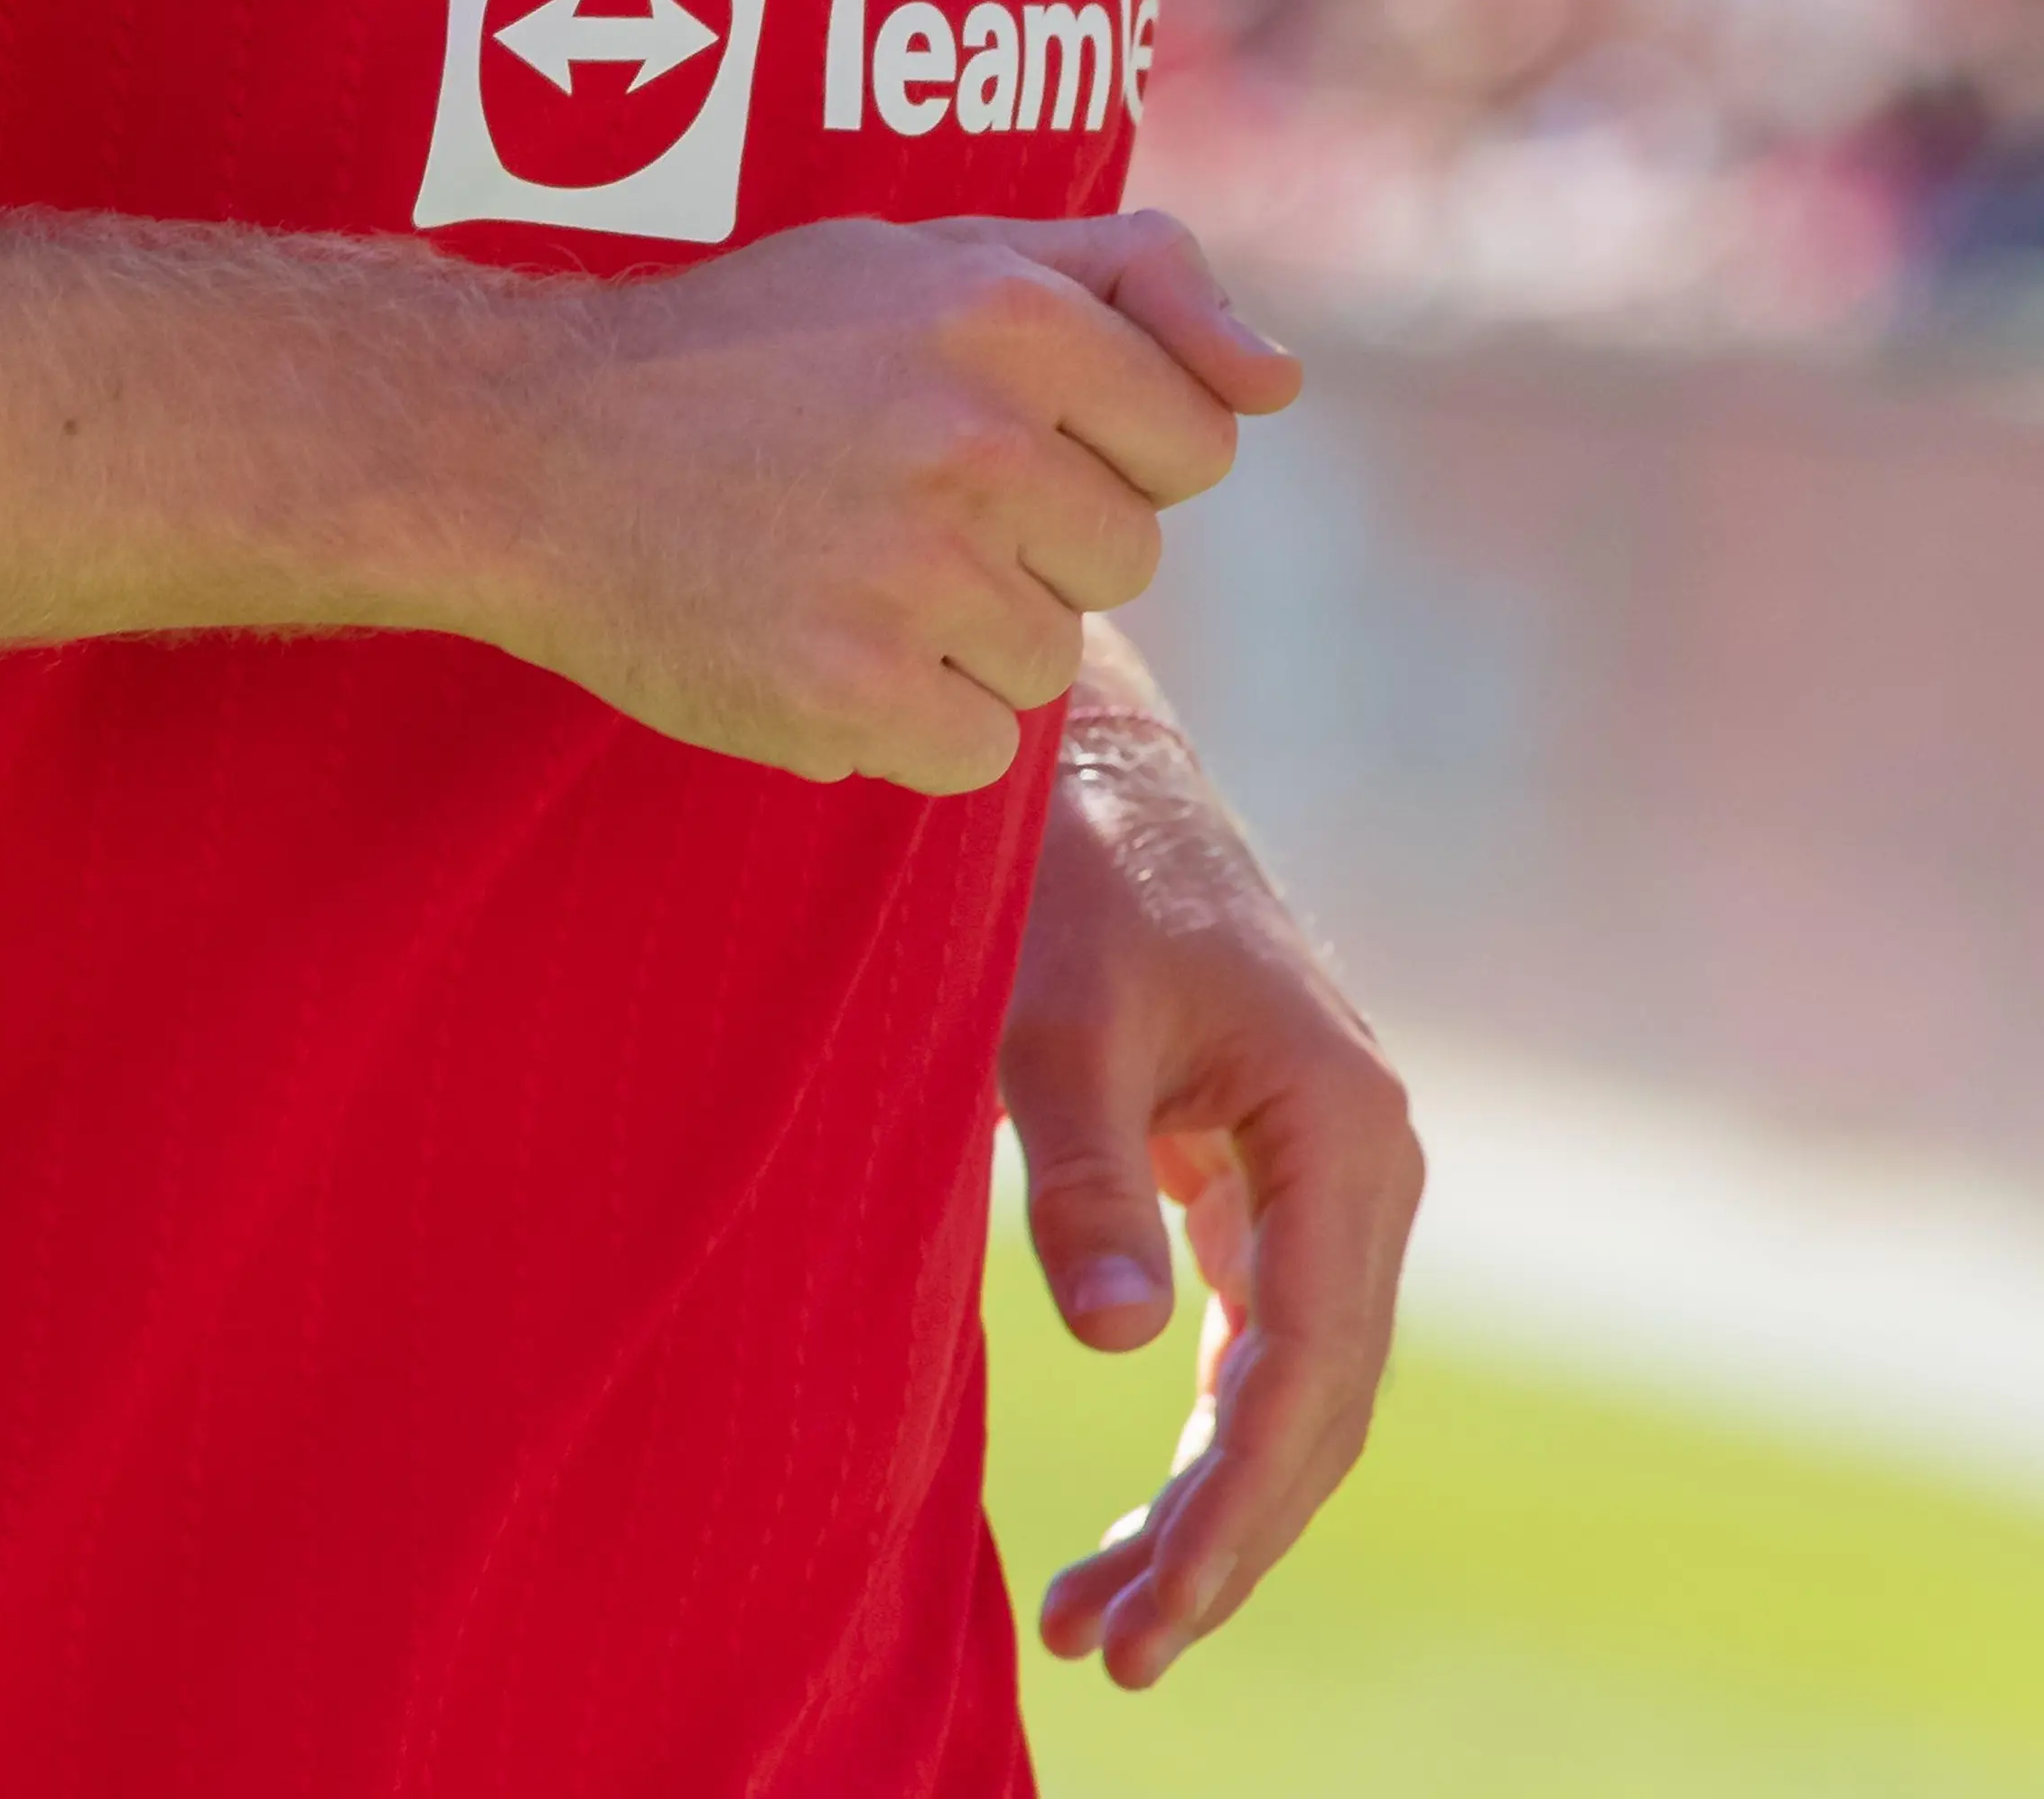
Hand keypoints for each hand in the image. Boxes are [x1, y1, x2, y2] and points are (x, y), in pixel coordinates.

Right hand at [474, 212, 1299, 787]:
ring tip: (838, 560)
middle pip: (1125, 556)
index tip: (995, 434)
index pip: (1194, 439)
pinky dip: (904, 719)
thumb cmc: (747, 345)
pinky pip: (973, 750)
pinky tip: (812, 636)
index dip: (1105, 446)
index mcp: (1008, 314)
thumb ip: (1131, 280)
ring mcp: (917, 575)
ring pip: (1049, 659)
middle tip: (895, 495)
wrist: (530, 449)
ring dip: (965, 633)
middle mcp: (979, 438)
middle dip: (1036, 539)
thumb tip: (1284, 382)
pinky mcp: (857, 697)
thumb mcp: (929, 253)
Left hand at [1002, 645, 1421, 1687]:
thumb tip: (1117, 1348)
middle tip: (1108, 1654)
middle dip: (1220, 1544)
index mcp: (1342, 1129)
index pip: (1300, 1376)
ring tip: (1098, 1621)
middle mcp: (1366, 1162)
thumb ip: (1084, 1175)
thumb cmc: (1068, 877)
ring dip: (1212, 1506)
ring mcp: (1330, 1171)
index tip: (1144, 1621)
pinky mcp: (1276, 1172)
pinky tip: (1146, 1518)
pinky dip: (1208, 1432)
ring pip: (1294, 1387)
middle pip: (1314, 1407)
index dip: (1227, 1517)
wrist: (1086, 764)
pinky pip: (1265, 1339)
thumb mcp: (1054, 1017)